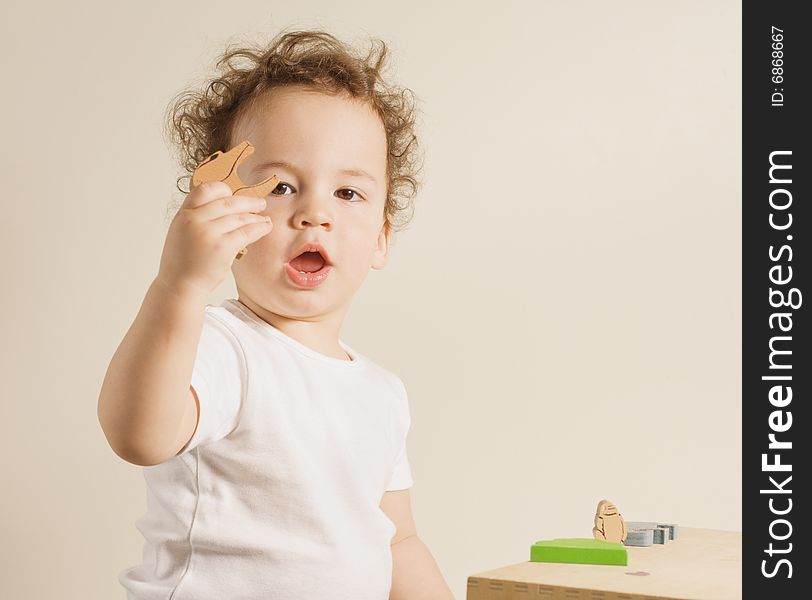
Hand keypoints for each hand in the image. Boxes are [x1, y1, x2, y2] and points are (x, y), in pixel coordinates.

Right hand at [156, 181, 272, 297]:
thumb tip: (222, 205)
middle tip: (260, 203)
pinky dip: (259, 228)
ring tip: (265, 218)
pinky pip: (246, 232)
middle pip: (228, 202)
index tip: (233, 194)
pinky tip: (266, 227)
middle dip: (248, 202)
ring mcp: (208, 233)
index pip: (205, 190)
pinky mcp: (222, 247)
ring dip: (256, 216)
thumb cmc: (183, 262)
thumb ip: (197, 217)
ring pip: (240, 218)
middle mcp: (194, 220)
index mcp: (183, 214)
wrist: (180, 285)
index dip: (222, 189)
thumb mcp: (182, 232)